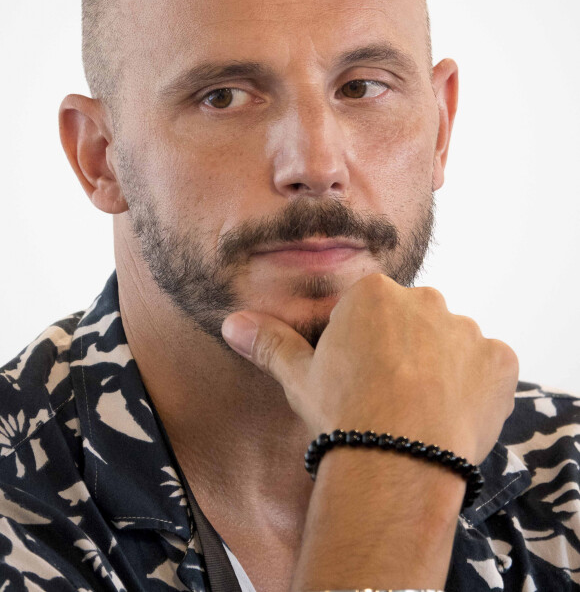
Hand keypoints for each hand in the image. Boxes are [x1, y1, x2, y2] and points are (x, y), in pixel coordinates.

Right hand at [222, 273, 518, 464]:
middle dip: (402, 350)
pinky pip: (488, 366)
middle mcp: (425, 299)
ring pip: (449, 343)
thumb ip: (269, 341)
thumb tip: (231, 323)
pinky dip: (475, 385)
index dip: (360, 346)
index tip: (356, 378)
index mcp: (374, 293)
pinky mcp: (499, 361)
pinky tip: (452, 413)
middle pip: (411, 321)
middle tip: (387, 396)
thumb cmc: (343, 413)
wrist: (397, 459)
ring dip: (440, 367)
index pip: (367, 311)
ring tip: (419, 410)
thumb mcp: (299, 376)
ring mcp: (466, 329)